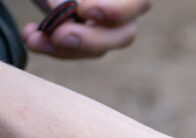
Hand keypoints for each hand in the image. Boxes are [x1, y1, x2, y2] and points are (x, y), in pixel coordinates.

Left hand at [22, 0, 150, 58]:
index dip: (116, 11)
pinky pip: (78, 51)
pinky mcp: (89, 38)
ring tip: (32, 38)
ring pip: (100, 48)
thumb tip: (62, 9)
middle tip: (58, 36)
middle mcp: (127, 9)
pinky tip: (32, 38)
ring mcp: (109, 26)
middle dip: (90, 39)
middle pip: (124, 34)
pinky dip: (53, 47)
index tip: (84, 11)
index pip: (140, 2)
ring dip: (64, 48)